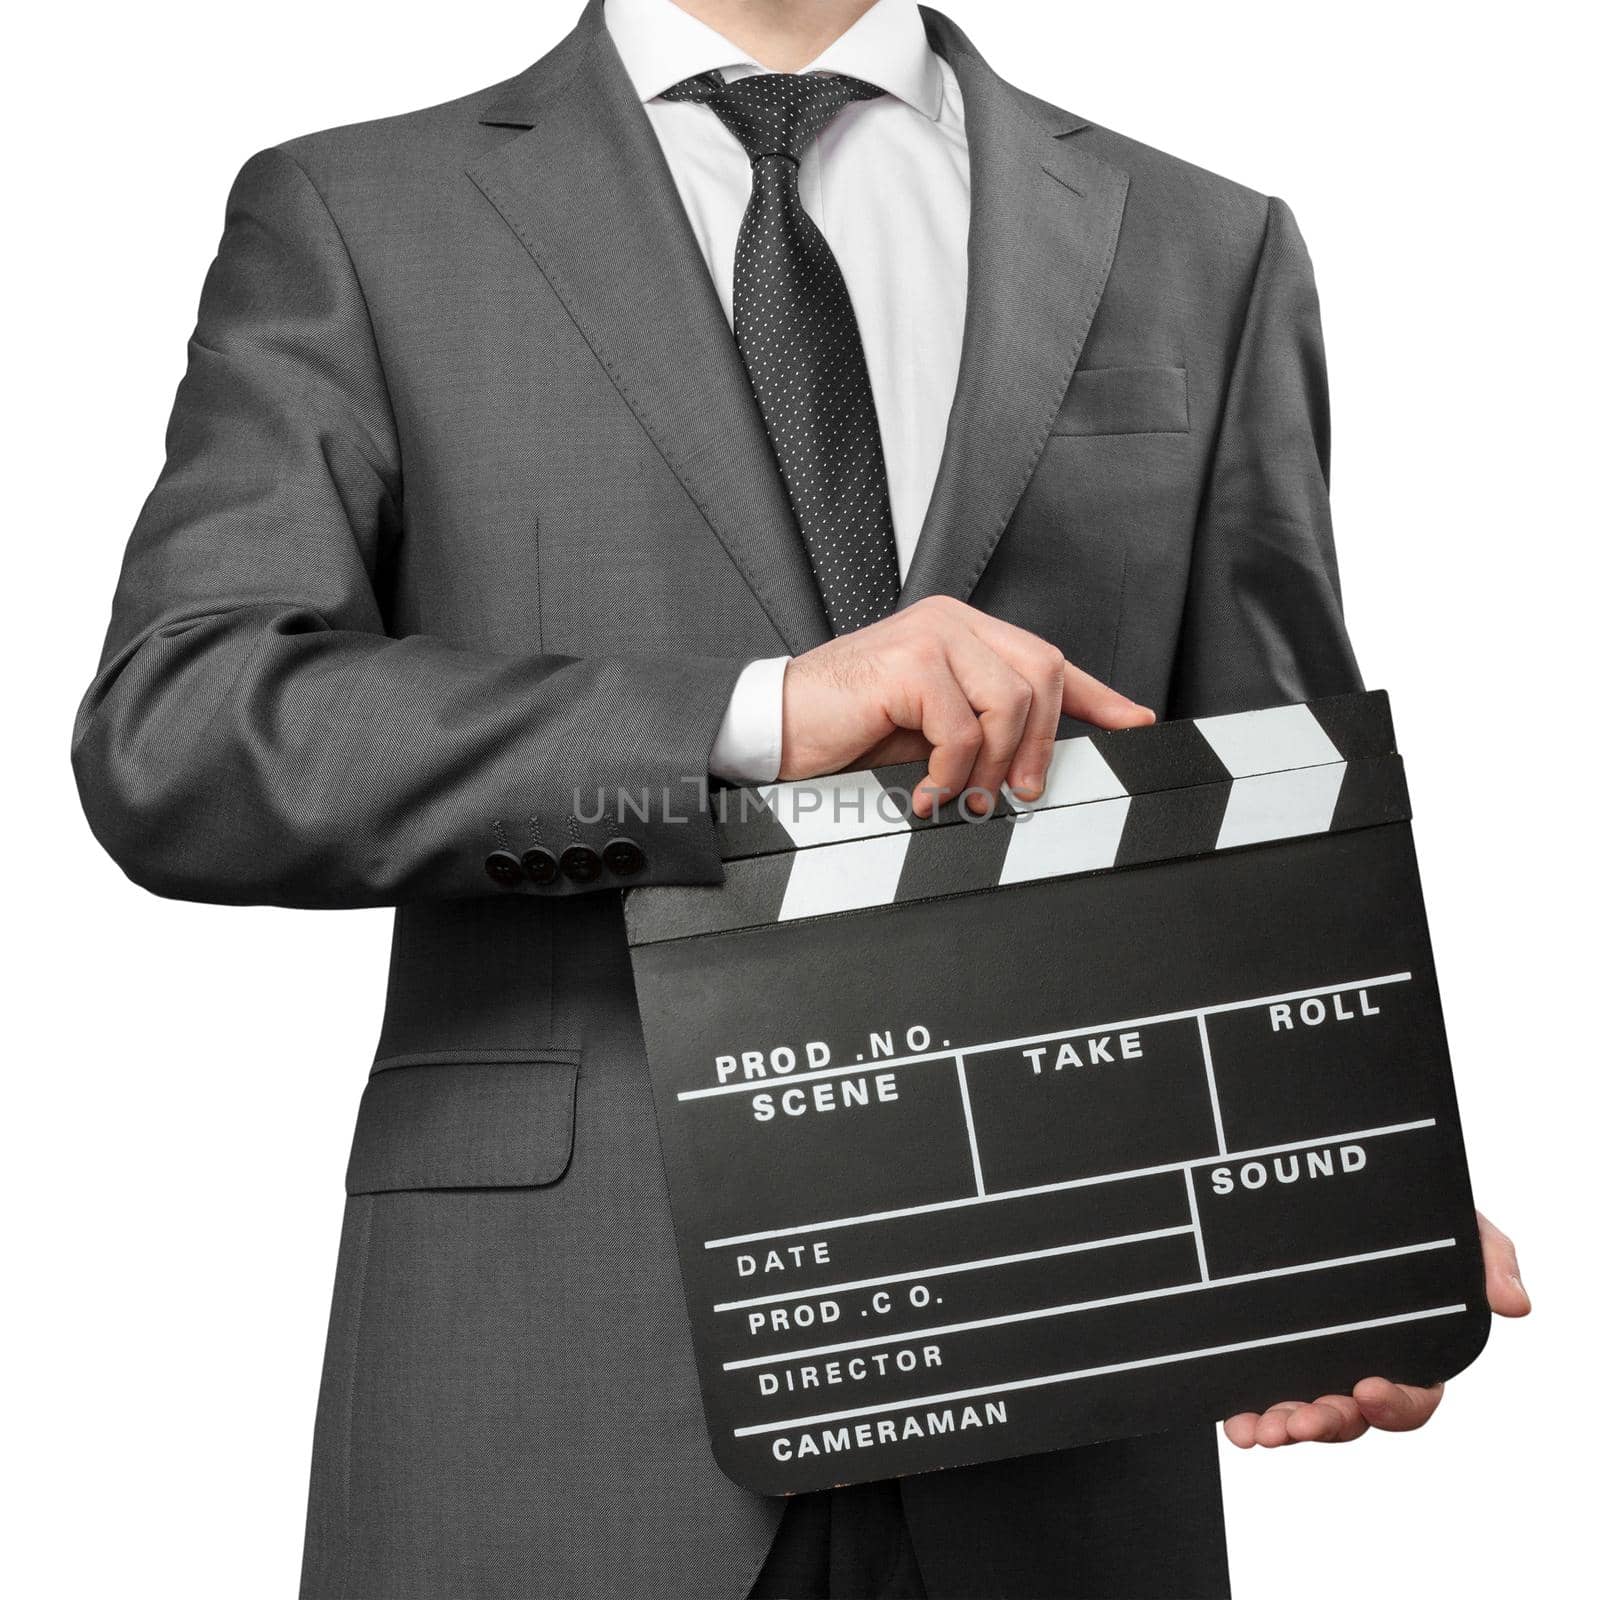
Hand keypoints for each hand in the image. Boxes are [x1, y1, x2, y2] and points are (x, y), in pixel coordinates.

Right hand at [779, 596, 1152, 815]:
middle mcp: (951, 621)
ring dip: (991, 765)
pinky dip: (950, 772)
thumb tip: (1036, 765)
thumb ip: (982, 731)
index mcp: (961, 631)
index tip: (1135, 724)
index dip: (1096, 696)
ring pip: (1010, 703)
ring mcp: (931, 635)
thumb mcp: (930, 731)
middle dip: (1039, 744)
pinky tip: (926, 793)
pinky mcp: (910, 662)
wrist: (774, 727)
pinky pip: (963, 728)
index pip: (1044, 659)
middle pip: (1042, 674)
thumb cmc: (845, 731)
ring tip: (959, 795)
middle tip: (1016, 792)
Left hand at [1223, 1211, 1528, 1447]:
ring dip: (1283, 1427)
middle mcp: (1363, 1366)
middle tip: (1299, 1421)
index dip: (1393, 1405)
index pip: (1412, 1398)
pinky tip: (1232, 1421)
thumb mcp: (1458, 1227)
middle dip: (1326, 1423)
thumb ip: (1489, 1260)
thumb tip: (1514, 1303)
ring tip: (1259, 1431)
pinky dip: (1247, 1413)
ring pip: (1305, 1412)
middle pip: (1352, 1417)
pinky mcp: (1275, 1350)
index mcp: (1413, 1354)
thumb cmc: (1415, 1216)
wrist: (1350, 1178)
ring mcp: (1316, 1362)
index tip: (1367, 1389)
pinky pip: (1263, 1390)